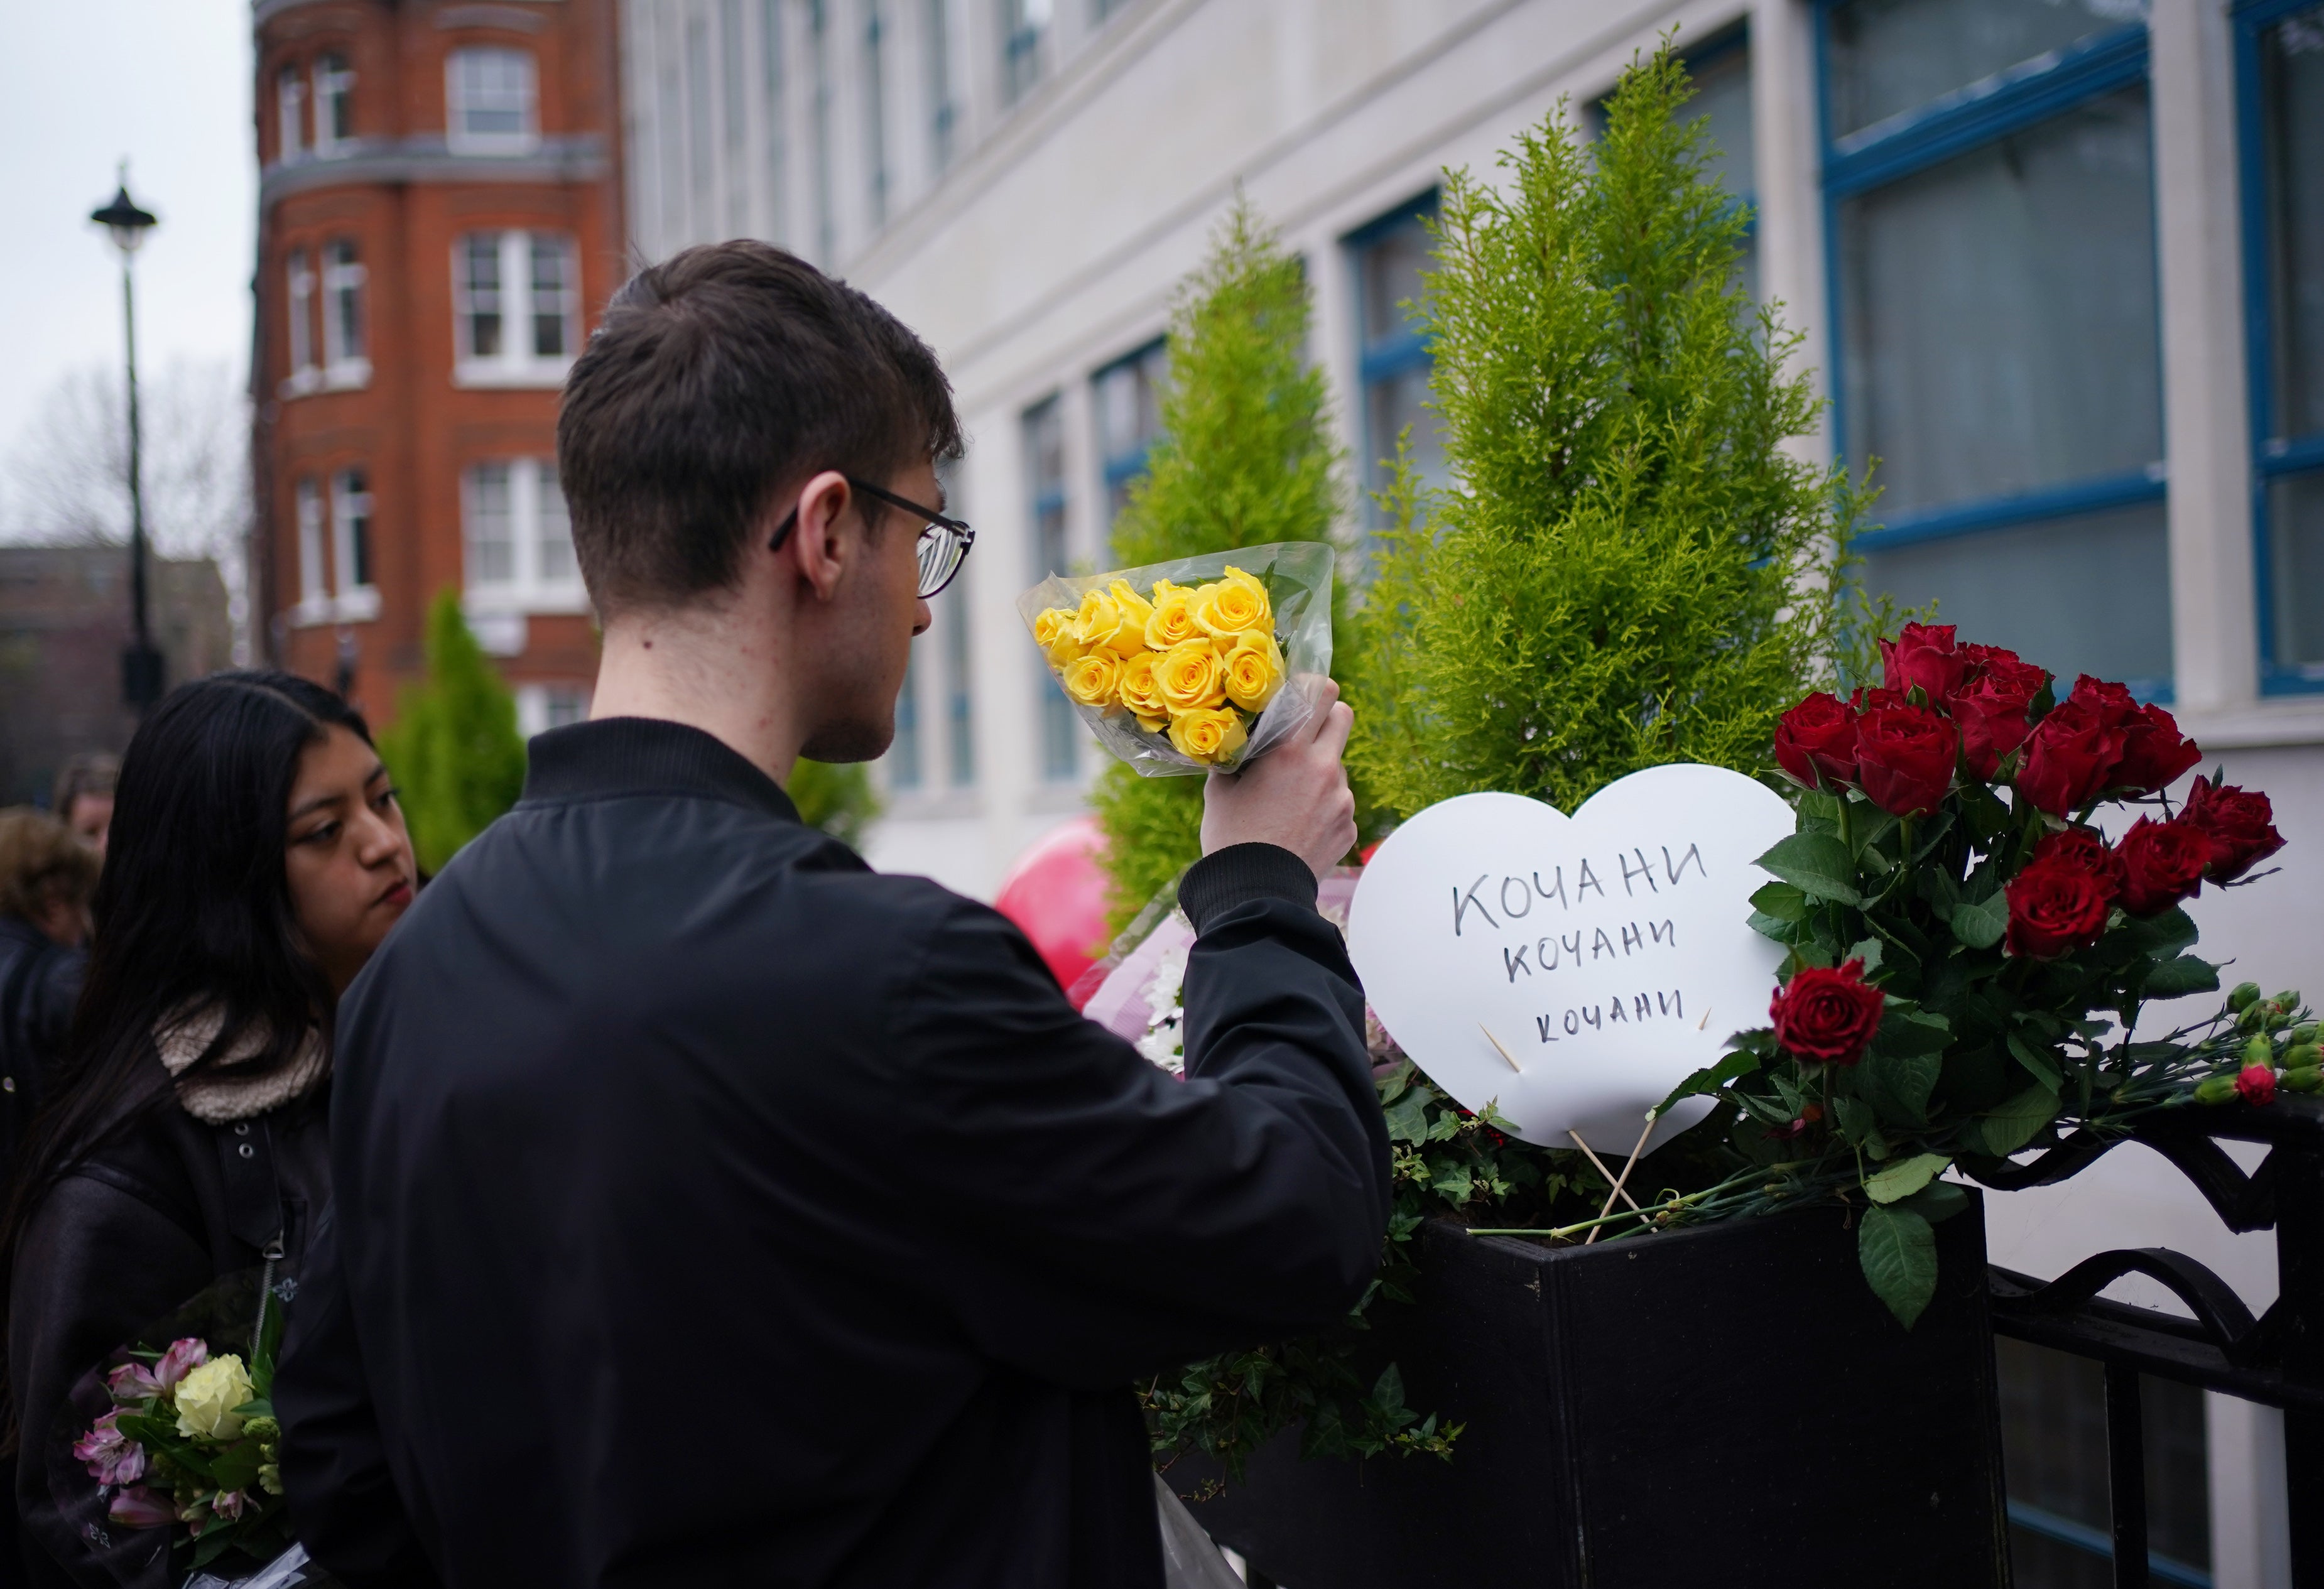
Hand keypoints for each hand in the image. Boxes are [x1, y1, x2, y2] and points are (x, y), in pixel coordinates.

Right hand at [1200, 680, 1357, 878]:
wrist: (1255, 893)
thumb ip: (1238, 755)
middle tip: (1303, 734)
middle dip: (1326, 719)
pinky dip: (1323, 806)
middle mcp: (1324, 769)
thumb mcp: (1222, 788)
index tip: (1301, 693)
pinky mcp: (1348, 827)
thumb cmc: (1231, 837)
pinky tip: (1297, 825)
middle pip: (1344, 717)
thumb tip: (1238, 736)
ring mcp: (1342, 800)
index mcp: (1292, 751)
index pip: (1324, 693)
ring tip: (1288, 798)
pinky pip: (1339, 802)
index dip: (1314, 687)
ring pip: (1338, 765)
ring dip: (1320, 770)